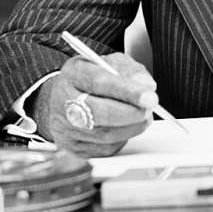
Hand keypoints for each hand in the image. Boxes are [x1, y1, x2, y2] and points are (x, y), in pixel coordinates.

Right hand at [33, 52, 157, 156]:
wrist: (64, 97)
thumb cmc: (91, 78)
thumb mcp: (110, 63)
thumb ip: (130, 70)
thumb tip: (146, 86)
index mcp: (73, 74)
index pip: (100, 82)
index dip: (127, 91)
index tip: (149, 96)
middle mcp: (63, 101)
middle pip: (99, 112)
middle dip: (131, 112)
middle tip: (149, 108)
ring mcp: (65, 127)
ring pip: (104, 135)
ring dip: (131, 127)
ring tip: (143, 115)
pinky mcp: (72, 147)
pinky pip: (103, 149)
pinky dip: (122, 139)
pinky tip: (127, 127)